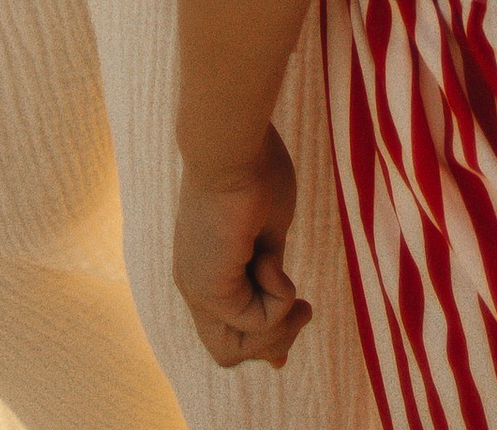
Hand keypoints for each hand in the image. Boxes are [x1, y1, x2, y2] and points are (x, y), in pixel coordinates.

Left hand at [173, 135, 308, 370]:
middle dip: (274, 338)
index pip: (226, 332)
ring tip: (291, 290)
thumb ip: (271, 281)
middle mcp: (194, 285)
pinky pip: (254, 321)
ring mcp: (197, 289)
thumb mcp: (270, 238)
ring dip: (275, 327)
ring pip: (233, 350)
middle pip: (228, 353)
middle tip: (302, 305)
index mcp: (205, 268)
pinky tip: (271, 256)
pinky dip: (278, 295)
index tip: (298, 323)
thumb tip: (291, 319)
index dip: (264, 340)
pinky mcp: (208, 287)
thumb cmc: (255, 172)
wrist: (233, 144)